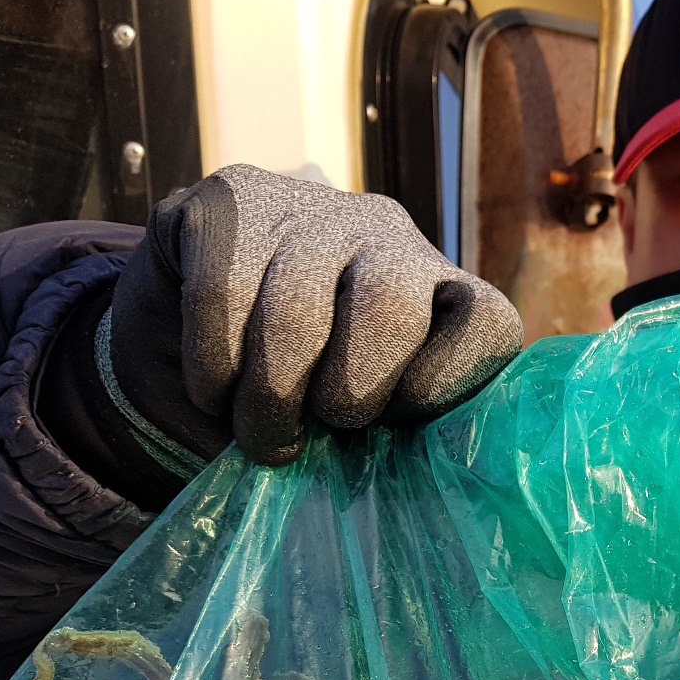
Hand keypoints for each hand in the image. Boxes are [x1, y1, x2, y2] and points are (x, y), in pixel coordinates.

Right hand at [109, 164, 522, 465]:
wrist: (192, 325)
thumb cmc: (301, 394)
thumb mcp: (362, 417)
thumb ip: (391, 435)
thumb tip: (392, 478)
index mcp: (444, 294)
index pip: (487, 325)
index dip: (443, 385)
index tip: (392, 422)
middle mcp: (388, 237)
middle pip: (391, 306)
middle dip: (347, 392)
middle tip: (315, 430)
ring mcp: (309, 212)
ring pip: (295, 310)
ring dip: (267, 397)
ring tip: (255, 433)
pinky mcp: (228, 201)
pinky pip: (222, 295)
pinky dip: (211, 369)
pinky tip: (214, 391)